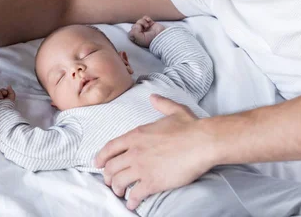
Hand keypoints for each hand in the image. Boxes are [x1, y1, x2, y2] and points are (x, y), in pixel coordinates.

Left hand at [95, 95, 213, 209]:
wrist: (202, 142)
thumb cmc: (190, 127)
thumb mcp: (174, 110)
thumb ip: (161, 103)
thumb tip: (153, 96)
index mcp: (137, 135)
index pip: (111, 147)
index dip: (101, 157)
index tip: (98, 163)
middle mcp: (135, 151)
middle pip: (111, 167)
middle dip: (108, 176)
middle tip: (110, 181)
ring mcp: (142, 168)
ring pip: (119, 182)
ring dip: (117, 189)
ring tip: (120, 193)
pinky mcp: (152, 182)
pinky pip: (135, 195)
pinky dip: (131, 201)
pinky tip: (132, 204)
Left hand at [128, 16, 164, 47]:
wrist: (161, 36)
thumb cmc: (150, 40)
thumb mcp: (140, 39)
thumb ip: (133, 33)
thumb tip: (134, 27)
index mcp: (137, 38)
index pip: (131, 32)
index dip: (134, 30)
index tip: (139, 31)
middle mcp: (140, 33)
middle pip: (134, 25)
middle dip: (138, 25)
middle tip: (143, 28)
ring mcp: (145, 28)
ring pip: (139, 21)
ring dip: (143, 22)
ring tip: (147, 26)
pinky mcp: (150, 23)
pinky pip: (145, 18)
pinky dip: (146, 18)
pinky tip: (149, 21)